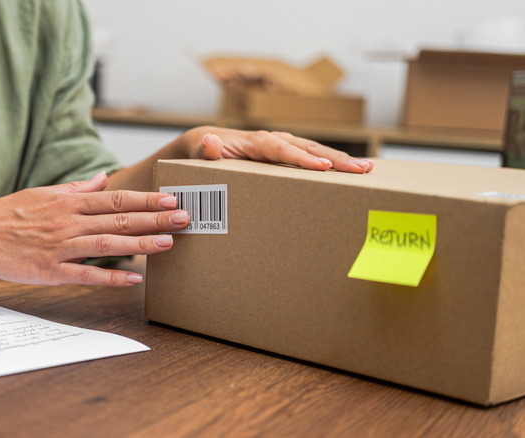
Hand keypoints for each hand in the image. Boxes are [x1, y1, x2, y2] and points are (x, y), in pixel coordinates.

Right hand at [0, 171, 188, 286]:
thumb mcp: (44, 192)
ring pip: (107, 243)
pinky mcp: (50, 270)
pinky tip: (133, 278)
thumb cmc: (9, 212)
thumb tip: (103, 178)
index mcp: (68, 201)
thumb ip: (76, 188)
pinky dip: (110, 276)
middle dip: (154, 218)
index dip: (145, 199)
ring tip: (168, 244)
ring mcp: (60, 246)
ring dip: (140, 243)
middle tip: (184, 218)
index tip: (171, 199)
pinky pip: (85, 274)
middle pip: (119, 218)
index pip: (115, 198)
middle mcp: (68, 221)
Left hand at [182, 126, 373, 172]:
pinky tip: (353, 170)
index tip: (324, 167)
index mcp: (256, 141)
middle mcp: (274, 140)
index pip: (282, 150)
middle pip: (308, 149)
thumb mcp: (200, 152)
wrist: (206, 143)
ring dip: (341, 160)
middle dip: (336, 159)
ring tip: (367, 170)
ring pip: (316, 151)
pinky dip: (333, 162)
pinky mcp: (287, 153)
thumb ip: (206, 150)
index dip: (303, 159)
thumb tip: (211, 142)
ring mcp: (283, 145)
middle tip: (362, 170)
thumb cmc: (204, 151)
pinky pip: (313, 156)